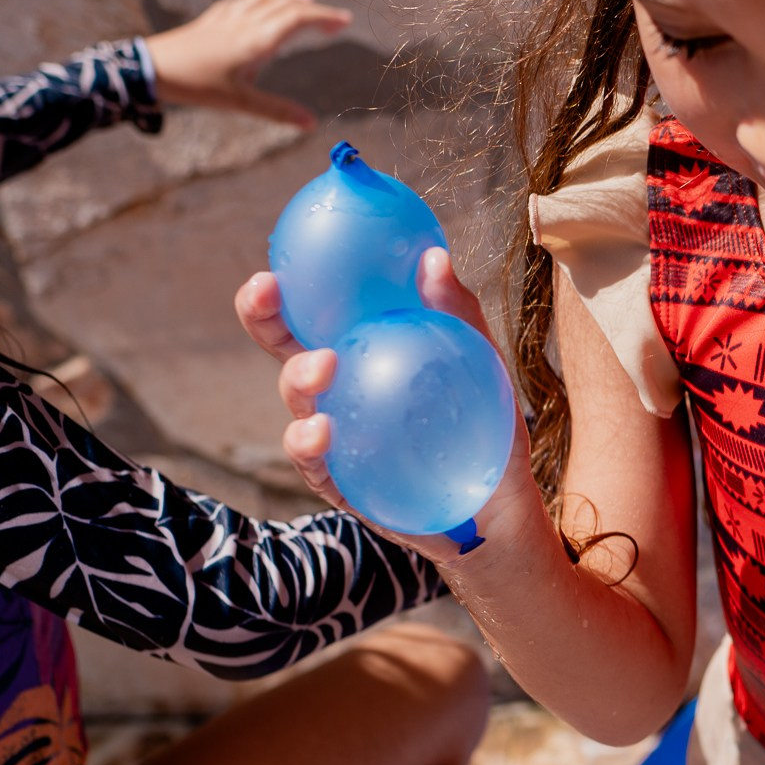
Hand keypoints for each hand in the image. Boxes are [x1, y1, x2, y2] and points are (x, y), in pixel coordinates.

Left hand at [145, 0, 350, 127]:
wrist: (150, 68)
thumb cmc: (196, 85)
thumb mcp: (240, 102)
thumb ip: (277, 111)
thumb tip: (311, 123)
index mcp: (256, 40)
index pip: (298, 18)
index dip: (324, 17)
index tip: (345, 21)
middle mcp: (245, 23)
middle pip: (286, 5)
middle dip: (314, 9)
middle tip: (336, 20)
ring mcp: (227, 17)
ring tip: (303, 0)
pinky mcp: (212, 19)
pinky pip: (244, 1)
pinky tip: (259, 4)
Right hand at [236, 249, 547, 565]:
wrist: (502, 506)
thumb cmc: (489, 427)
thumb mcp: (484, 366)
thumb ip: (458, 314)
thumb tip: (434, 258)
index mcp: (366, 354)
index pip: (316, 314)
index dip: (287, 287)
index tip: (277, 261)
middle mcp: (340, 393)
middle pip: (286, 351)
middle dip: (261, 319)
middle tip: (265, 295)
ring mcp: (335, 439)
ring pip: (297, 404)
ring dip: (298, 381)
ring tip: (323, 366)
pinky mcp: (340, 485)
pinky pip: (314, 463)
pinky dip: (309, 443)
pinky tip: (322, 430)